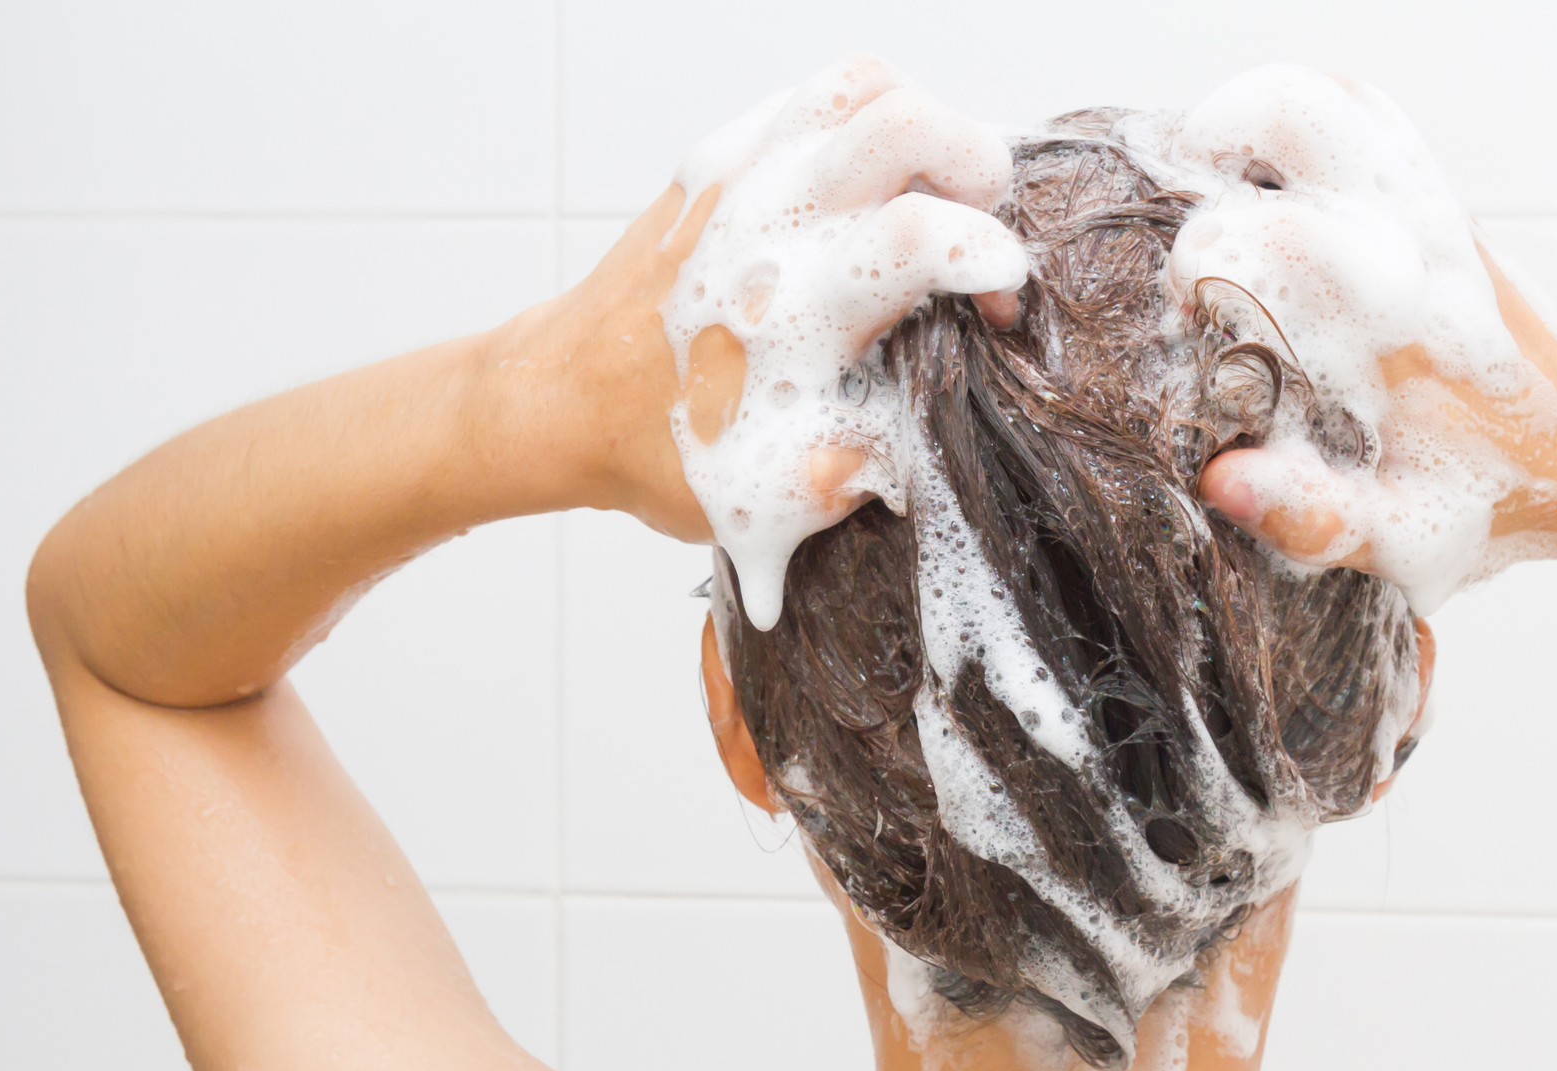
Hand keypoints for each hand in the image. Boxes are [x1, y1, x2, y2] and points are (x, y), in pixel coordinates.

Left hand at [479, 57, 1027, 593]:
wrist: (558, 401)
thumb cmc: (661, 451)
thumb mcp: (771, 497)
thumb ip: (859, 470)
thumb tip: (926, 443)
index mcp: (793, 310)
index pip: (918, 234)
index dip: (988, 257)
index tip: (999, 305)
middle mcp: (767, 224)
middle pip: (904, 123)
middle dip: (976, 168)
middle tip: (976, 233)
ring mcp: (742, 174)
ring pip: (866, 87)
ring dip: (925, 130)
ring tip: (935, 196)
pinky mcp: (721, 156)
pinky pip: (818, 99)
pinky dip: (867, 127)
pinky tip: (873, 193)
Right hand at [1169, 66, 1556, 609]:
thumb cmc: (1501, 496)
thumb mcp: (1402, 532)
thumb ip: (1312, 514)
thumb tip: (1225, 482)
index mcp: (1397, 320)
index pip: (1269, 236)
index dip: (1202, 264)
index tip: (1188, 310)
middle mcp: (1416, 244)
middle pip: (1299, 116)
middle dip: (1219, 142)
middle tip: (1188, 209)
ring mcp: (1433, 213)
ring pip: (1336, 103)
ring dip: (1260, 129)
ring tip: (1219, 184)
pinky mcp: (1444, 210)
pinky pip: (1369, 124)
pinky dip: (1307, 138)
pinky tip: (1275, 198)